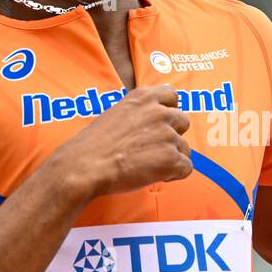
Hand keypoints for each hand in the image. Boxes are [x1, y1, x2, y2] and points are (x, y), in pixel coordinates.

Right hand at [56, 85, 193, 198]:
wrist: (85, 166)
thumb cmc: (94, 144)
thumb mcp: (116, 113)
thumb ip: (138, 111)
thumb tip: (154, 115)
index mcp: (144, 97)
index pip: (172, 96)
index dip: (168, 112)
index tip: (159, 124)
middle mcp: (160, 112)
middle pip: (183, 121)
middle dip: (172, 136)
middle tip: (151, 149)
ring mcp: (168, 135)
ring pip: (184, 148)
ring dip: (171, 158)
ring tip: (148, 166)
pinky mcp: (171, 159)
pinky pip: (186, 168)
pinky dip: (174, 174)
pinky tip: (154, 176)